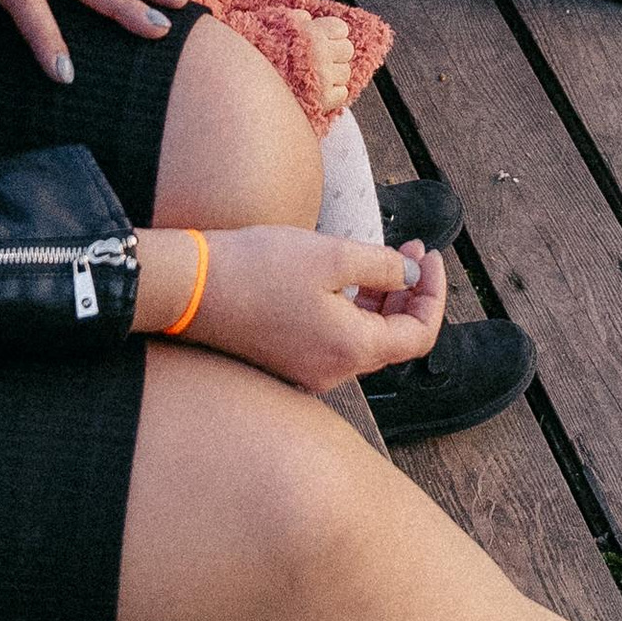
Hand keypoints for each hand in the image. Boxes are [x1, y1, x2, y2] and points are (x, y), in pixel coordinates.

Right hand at [148, 225, 446, 391]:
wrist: (188, 288)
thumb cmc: (259, 267)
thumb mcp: (332, 255)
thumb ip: (383, 266)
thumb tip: (409, 275)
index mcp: (351, 349)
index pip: (419, 335)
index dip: (433, 293)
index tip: (427, 254)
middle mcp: (333, 371)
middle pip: (394, 340)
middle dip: (410, 292)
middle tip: (410, 248)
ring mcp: (307, 371)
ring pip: (365, 339)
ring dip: (383, 300)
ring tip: (384, 257)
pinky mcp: (286, 361)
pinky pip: (337, 340)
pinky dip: (354, 310)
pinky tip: (346, 279)